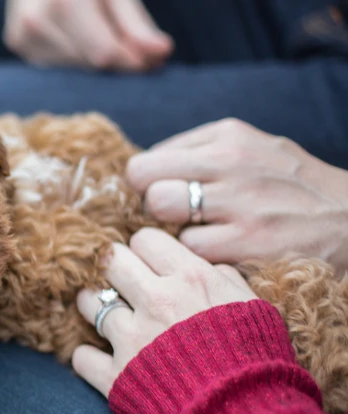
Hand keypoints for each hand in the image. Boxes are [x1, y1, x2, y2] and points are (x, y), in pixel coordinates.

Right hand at [4, 0, 172, 70]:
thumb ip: (135, 23)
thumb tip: (161, 53)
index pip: (103, 51)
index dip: (132, 60)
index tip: (156, 59)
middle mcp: (37, 17)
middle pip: (90, 61)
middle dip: (119, 59)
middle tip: (141, 50)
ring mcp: (22, 33)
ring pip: (76, 66)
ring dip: (97, 58)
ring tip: (103, 33)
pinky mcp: (17, 42)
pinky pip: (58, 64)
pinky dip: (77, 55)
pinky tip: (78, 34)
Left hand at [73, 228, 256, 396]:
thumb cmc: (258, 361)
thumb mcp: (256, 308)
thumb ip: (226, 280)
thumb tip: (210, 267)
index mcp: (190, 278)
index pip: (145, 239)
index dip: (144, 250)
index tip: (147, 262)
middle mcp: (155, 300)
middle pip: (110, 261)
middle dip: (111, 267)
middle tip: (118, 281)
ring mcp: (131, 338)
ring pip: (87, 302)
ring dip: (92, 305)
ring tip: (101, 312)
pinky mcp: (117, 376)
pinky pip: (82, 356)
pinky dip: (87, 357)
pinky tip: (96, 356)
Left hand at [127, 119, 347, 273]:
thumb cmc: (290, 189)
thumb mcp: (252, 150)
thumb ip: (198, 154)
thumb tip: (142, 173)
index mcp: (228, 136)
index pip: (148, 159)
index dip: (147, 186)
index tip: (162, 199)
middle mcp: (232, 160)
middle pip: (145, 180)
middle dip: (148, 205)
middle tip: (171, 221)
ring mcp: (241, 200)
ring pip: (161, 209)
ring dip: (170, 230)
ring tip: (197, 236)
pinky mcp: (251, 240)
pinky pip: (189, 248)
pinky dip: (198, 256)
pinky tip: (220, 255)